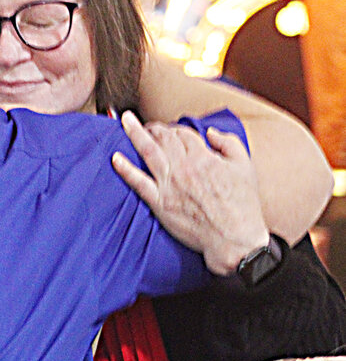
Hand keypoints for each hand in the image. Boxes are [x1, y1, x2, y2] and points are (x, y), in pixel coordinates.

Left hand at [111, 111, 269, 275]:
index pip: (183, 133)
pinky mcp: (159, 203)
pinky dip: (125, 169)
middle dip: (153, 128)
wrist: (233, 237)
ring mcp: (169, 185)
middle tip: (145, 125)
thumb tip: (211, 132)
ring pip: (148, 152)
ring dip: (135, 134)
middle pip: (163, 138)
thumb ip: (229, 143)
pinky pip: (138, 183)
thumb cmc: (242, 204)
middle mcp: (183, 167)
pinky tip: (115, 158)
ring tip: (125, 123)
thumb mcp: (244, 166)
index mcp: (204, 157)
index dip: (174, 128)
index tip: (170, 129)